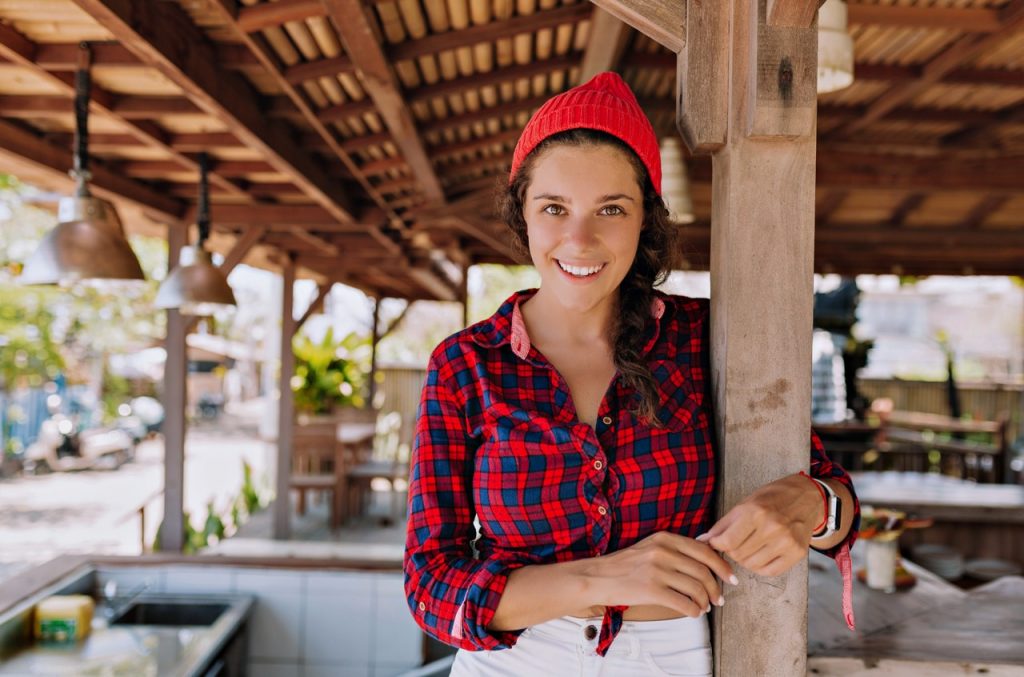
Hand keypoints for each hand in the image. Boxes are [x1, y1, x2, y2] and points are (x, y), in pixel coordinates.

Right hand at [580, 531, 736, 616]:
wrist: (598, 577)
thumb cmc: (626, 564)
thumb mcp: (651, 546)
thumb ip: (676, 548)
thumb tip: (708, 552)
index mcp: (665, 538)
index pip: (704, 551)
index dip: (722, 566)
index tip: (730, 578)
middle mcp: (662, 551)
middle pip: (703, 571)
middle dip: (716, 588)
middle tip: (719, 599)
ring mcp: (656, 571)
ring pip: (696, 588)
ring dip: (705, 602)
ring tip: (704, 607)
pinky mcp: (651, 590)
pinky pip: (684, 603)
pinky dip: (694, 611)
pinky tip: (693, 612)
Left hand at [698, 474, 822, 577]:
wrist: (807, 497)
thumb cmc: (772, 498)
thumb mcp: (745, 504)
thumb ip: (723, 524)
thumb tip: (703, 540)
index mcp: (756, 512)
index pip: (727, 541)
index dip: (717, 545)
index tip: (716, 542)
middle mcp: (772, 527)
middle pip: (738, 555)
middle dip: (731, 551)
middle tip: (734, 543)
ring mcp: (787, 542)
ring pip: (752, 565)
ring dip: (744, 560)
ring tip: (748, 547)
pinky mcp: (797, 553)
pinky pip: (770, 571)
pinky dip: (760, 567)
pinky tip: (760, 555)